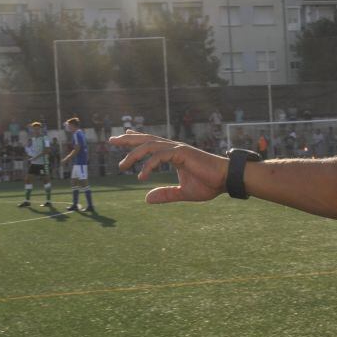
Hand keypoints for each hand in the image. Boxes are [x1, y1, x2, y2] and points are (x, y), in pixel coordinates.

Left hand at [109, 130, 227, 203]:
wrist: (226, 180)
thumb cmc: (210, 184)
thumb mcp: (183, 193)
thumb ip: (166, 194)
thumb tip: (147, 199)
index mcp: (173, 154)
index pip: (151, 143)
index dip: (136, 139)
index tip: (123, 137)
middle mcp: (174, 148)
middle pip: (146, 140)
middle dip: (128, 139)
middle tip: (111, 140)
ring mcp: (177, 149)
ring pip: (150, 146)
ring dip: (134, 154)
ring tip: (122, 166)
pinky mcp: (182, 153)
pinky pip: (160, 156)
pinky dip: (149, 165)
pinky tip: (142, 176)